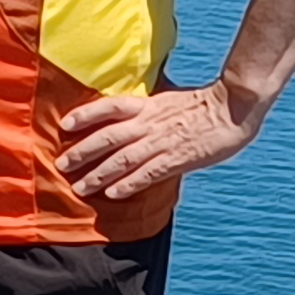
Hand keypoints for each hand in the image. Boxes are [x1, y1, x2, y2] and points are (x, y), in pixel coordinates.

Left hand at [58, 79, 262, 203]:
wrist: (233, 106)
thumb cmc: (206, 104)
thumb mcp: (172, 99)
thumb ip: (151, 110)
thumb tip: (136, 118)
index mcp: (149, 105)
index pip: (110, 106)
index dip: (86, 114)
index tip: (65, 124)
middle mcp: (149, 123)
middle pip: (108, 137)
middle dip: (82, 152)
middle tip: (62, 165)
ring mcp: (161, 142)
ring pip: (122, 159)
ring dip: (98, 174)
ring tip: (80, 187)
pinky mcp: (176, 159)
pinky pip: (147, 174)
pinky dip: (128, 184)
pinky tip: (113, 194)